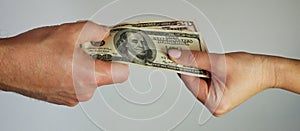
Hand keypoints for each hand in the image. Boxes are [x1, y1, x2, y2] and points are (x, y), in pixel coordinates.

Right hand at [0, 21, 128, 105]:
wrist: (7, 66)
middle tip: (87, 47)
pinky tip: (60, 63)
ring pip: (90, 79)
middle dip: (99, 60)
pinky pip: (77, 84)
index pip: (123, 73)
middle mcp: (84, 92)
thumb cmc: (32, 53)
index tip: (118, 50)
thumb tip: (104, 33)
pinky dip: (73, 73)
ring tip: (67, 55)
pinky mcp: (63, 98)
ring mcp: (73, 98)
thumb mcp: (70, 32)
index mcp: (90, 77)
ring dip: (84, 66)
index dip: (121, 59)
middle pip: (105, 75)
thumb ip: (95, 30)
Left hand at [168, 50, 276, 116]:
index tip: (172, 55)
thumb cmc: (250, 70)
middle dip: (189, 66)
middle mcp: (213, 105)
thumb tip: (177, 56)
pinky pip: (204, 81)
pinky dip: (203, 70)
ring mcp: (215, 100)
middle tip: (181, 51)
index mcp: (214, 103)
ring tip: (197, 55)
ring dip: (196, 67)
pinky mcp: (217, 94)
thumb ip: (196, 58)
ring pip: (197, 80)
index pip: (190, 82)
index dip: (181, 67)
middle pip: (192, 82)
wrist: (266, 70)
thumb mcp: (219, 62)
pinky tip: (203, 61)